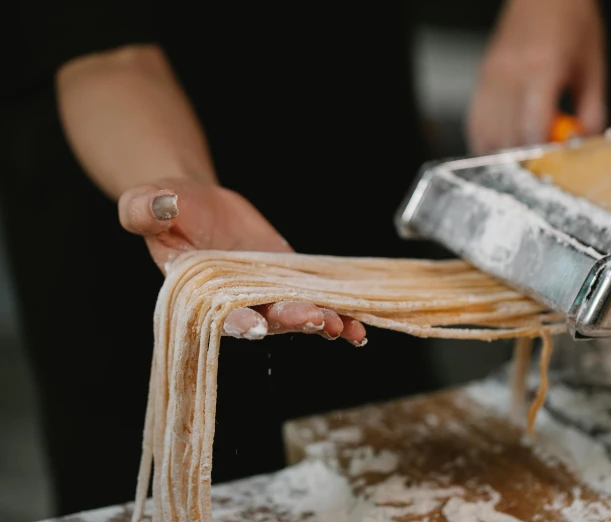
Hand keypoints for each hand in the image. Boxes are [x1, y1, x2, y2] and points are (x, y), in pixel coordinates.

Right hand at [118, 179, 366, 344]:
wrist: (194, 203)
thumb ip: (145, 209)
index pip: (218, 314)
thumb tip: (156, 205)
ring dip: (321, 322)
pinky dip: (337, 313)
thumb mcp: (148, 202)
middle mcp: (234, 299)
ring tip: (345, 327)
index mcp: (198, 292)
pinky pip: (314, 298)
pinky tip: (359, 325)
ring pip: (295, 314)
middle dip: (291, 319)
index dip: (238, 321)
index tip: (256, 326)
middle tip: (316, 318)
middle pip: (266, 317)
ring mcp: (264, 292)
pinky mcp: (288, 280)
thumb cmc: (166, 207)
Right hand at [467, 0, 605, 153]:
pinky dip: (486, 140)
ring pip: (485, 133)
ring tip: (520, 159)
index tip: (553, 163)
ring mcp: (491, 77)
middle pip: (506, 136)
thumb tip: (585, 146)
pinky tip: (501, 146)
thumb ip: (592, 112)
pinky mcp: (482, 79)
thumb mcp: (593, 69)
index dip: (541, 153)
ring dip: (502, 153)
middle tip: (538, 166)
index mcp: (542, 69)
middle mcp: (510, 74)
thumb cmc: (573, 24)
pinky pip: (474, 121)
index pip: (532, 127)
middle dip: (522, 159)